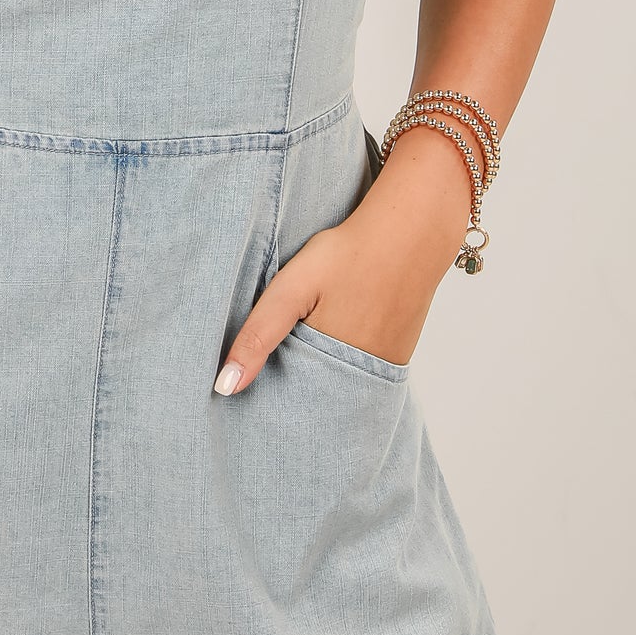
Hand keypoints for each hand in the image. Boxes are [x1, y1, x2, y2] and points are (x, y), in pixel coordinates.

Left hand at [213, 176, 462, 393]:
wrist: (411, 232)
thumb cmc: (347, 255)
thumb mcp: (291, 289)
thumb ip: (259, 335)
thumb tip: (225, 387)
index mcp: (330, 368)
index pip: (292, 402)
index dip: (270, 397)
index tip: (249, 393)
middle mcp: (362, 377)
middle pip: (318, 396)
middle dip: (295, 388)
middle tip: (278, 364)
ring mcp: (385, 366)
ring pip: (340, 383)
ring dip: (320, 374)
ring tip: (304, 348)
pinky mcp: (399, 352)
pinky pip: (364, 370)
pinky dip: (344, 361)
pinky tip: (336, 334)